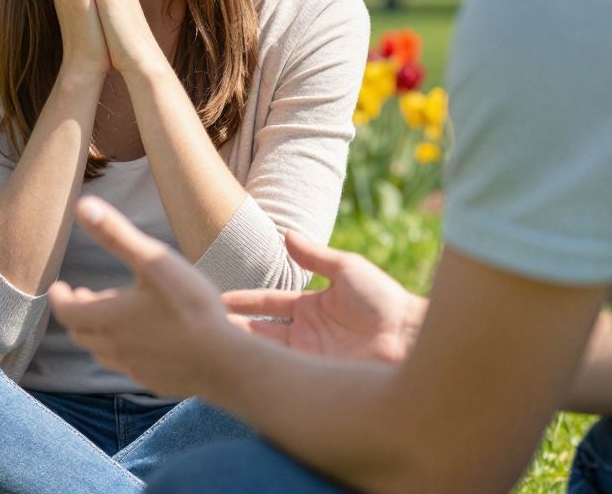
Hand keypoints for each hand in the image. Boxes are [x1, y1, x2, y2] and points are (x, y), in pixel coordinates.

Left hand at [49, 196, 244, 396]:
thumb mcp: (154, 260)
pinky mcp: (153, 381)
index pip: (67, 312)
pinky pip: (126, 366)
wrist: (224, 361)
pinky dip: (121, 350)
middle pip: (82, 333)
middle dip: (78, 313)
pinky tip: (140, 342)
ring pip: (102, 353)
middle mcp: (114, 347)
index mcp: (108, 318)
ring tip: (109, 318)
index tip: (59, 287)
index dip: (60, 298)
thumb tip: (83, 206)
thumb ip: (116, 234)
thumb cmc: (190, 306)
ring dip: (98, 333)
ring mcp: (134, 368)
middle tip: (84, 297)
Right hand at [221, 231, 426, 365]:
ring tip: (211, 343)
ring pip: (265, 353)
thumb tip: (286, 234)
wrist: (409, 338)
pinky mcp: (314, 378)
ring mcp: (308, 358)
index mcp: (311, 307)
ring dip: (240, 348)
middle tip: (202, 323)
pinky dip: (261, 370)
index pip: (267, 303)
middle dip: (232, 327)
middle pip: (259, 330)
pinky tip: (238, 366)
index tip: (216, 298)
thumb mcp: (347, 270)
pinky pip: (281, 374)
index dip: (243, 300)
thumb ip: (315, 256)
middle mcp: (305, 335)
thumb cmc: (383, 300)